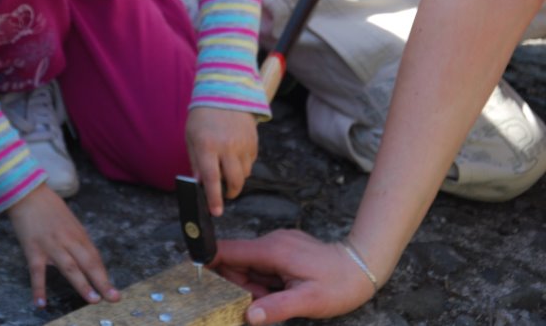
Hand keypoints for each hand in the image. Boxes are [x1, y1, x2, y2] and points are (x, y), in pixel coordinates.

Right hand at [6, 184, 120, 307]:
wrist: (27, 192)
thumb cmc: (48, 207)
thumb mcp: (69, 221)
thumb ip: (76, 240)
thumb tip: (86, 259)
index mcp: (78, 234)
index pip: (94, 257)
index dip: (104, 275)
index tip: (113, 291)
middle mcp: (68, 240)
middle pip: (88, 262)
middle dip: (102, 281)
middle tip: (113, 298)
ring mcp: (51, 245)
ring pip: (69, 267)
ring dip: (82, 284)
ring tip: (93, 300)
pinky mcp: (33, 249)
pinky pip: (37, 272)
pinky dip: (39, 289)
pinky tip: (41, 304)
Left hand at [185, 107, 257, 215]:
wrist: (225, 93)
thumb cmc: (202, 117)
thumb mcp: (191, 138)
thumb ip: (195, 162)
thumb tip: (198, 184)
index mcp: (207, 146)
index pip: (211, 178)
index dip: (213, 198)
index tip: (215, 212)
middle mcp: (227, 146)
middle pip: (234, 181)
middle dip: (229, 193)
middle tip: (223, 194)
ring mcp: (242, 144)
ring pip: (244, 174)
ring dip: (236, 178)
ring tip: (227, 169)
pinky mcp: (254, 141)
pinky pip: (251, 162)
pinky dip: (243, 165)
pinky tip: (235, 156)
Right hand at [212, 230, 376, 324]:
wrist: (363, 266)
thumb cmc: (338, 285)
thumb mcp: (309, 302)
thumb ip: (276, 308)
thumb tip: (248, 316)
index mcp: (272, 251)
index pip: (228, 250)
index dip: (209, 259)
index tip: (195, 271)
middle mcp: (271, 242)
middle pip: (237, 260)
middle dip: (237, 283)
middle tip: (256, 302)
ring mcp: (278, 243)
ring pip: (250, 264)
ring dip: (252, 284)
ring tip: (274, 297)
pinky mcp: (285, 248)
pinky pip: (263, 264)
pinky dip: (262, 280)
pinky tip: (279, 291)